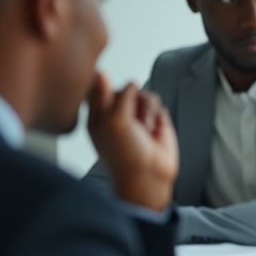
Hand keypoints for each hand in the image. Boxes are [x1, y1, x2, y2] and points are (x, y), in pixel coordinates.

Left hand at [86, 72, 178, 211]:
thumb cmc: (126, 155)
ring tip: (145, 126)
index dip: (105, 85)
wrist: (149, 175)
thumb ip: (120, 96)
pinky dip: (157, 114)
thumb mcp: (114, 121)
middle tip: (132, 117)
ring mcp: (136, 117)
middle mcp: (116, 114)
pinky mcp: (154, 120)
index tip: (107, 82)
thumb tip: (128, 80)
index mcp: (97, 115)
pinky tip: (153, 129)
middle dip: (132, 99)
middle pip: (126, 88)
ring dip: (147, 108)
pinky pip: (158, 104)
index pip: (99, 88)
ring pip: (144, 94)